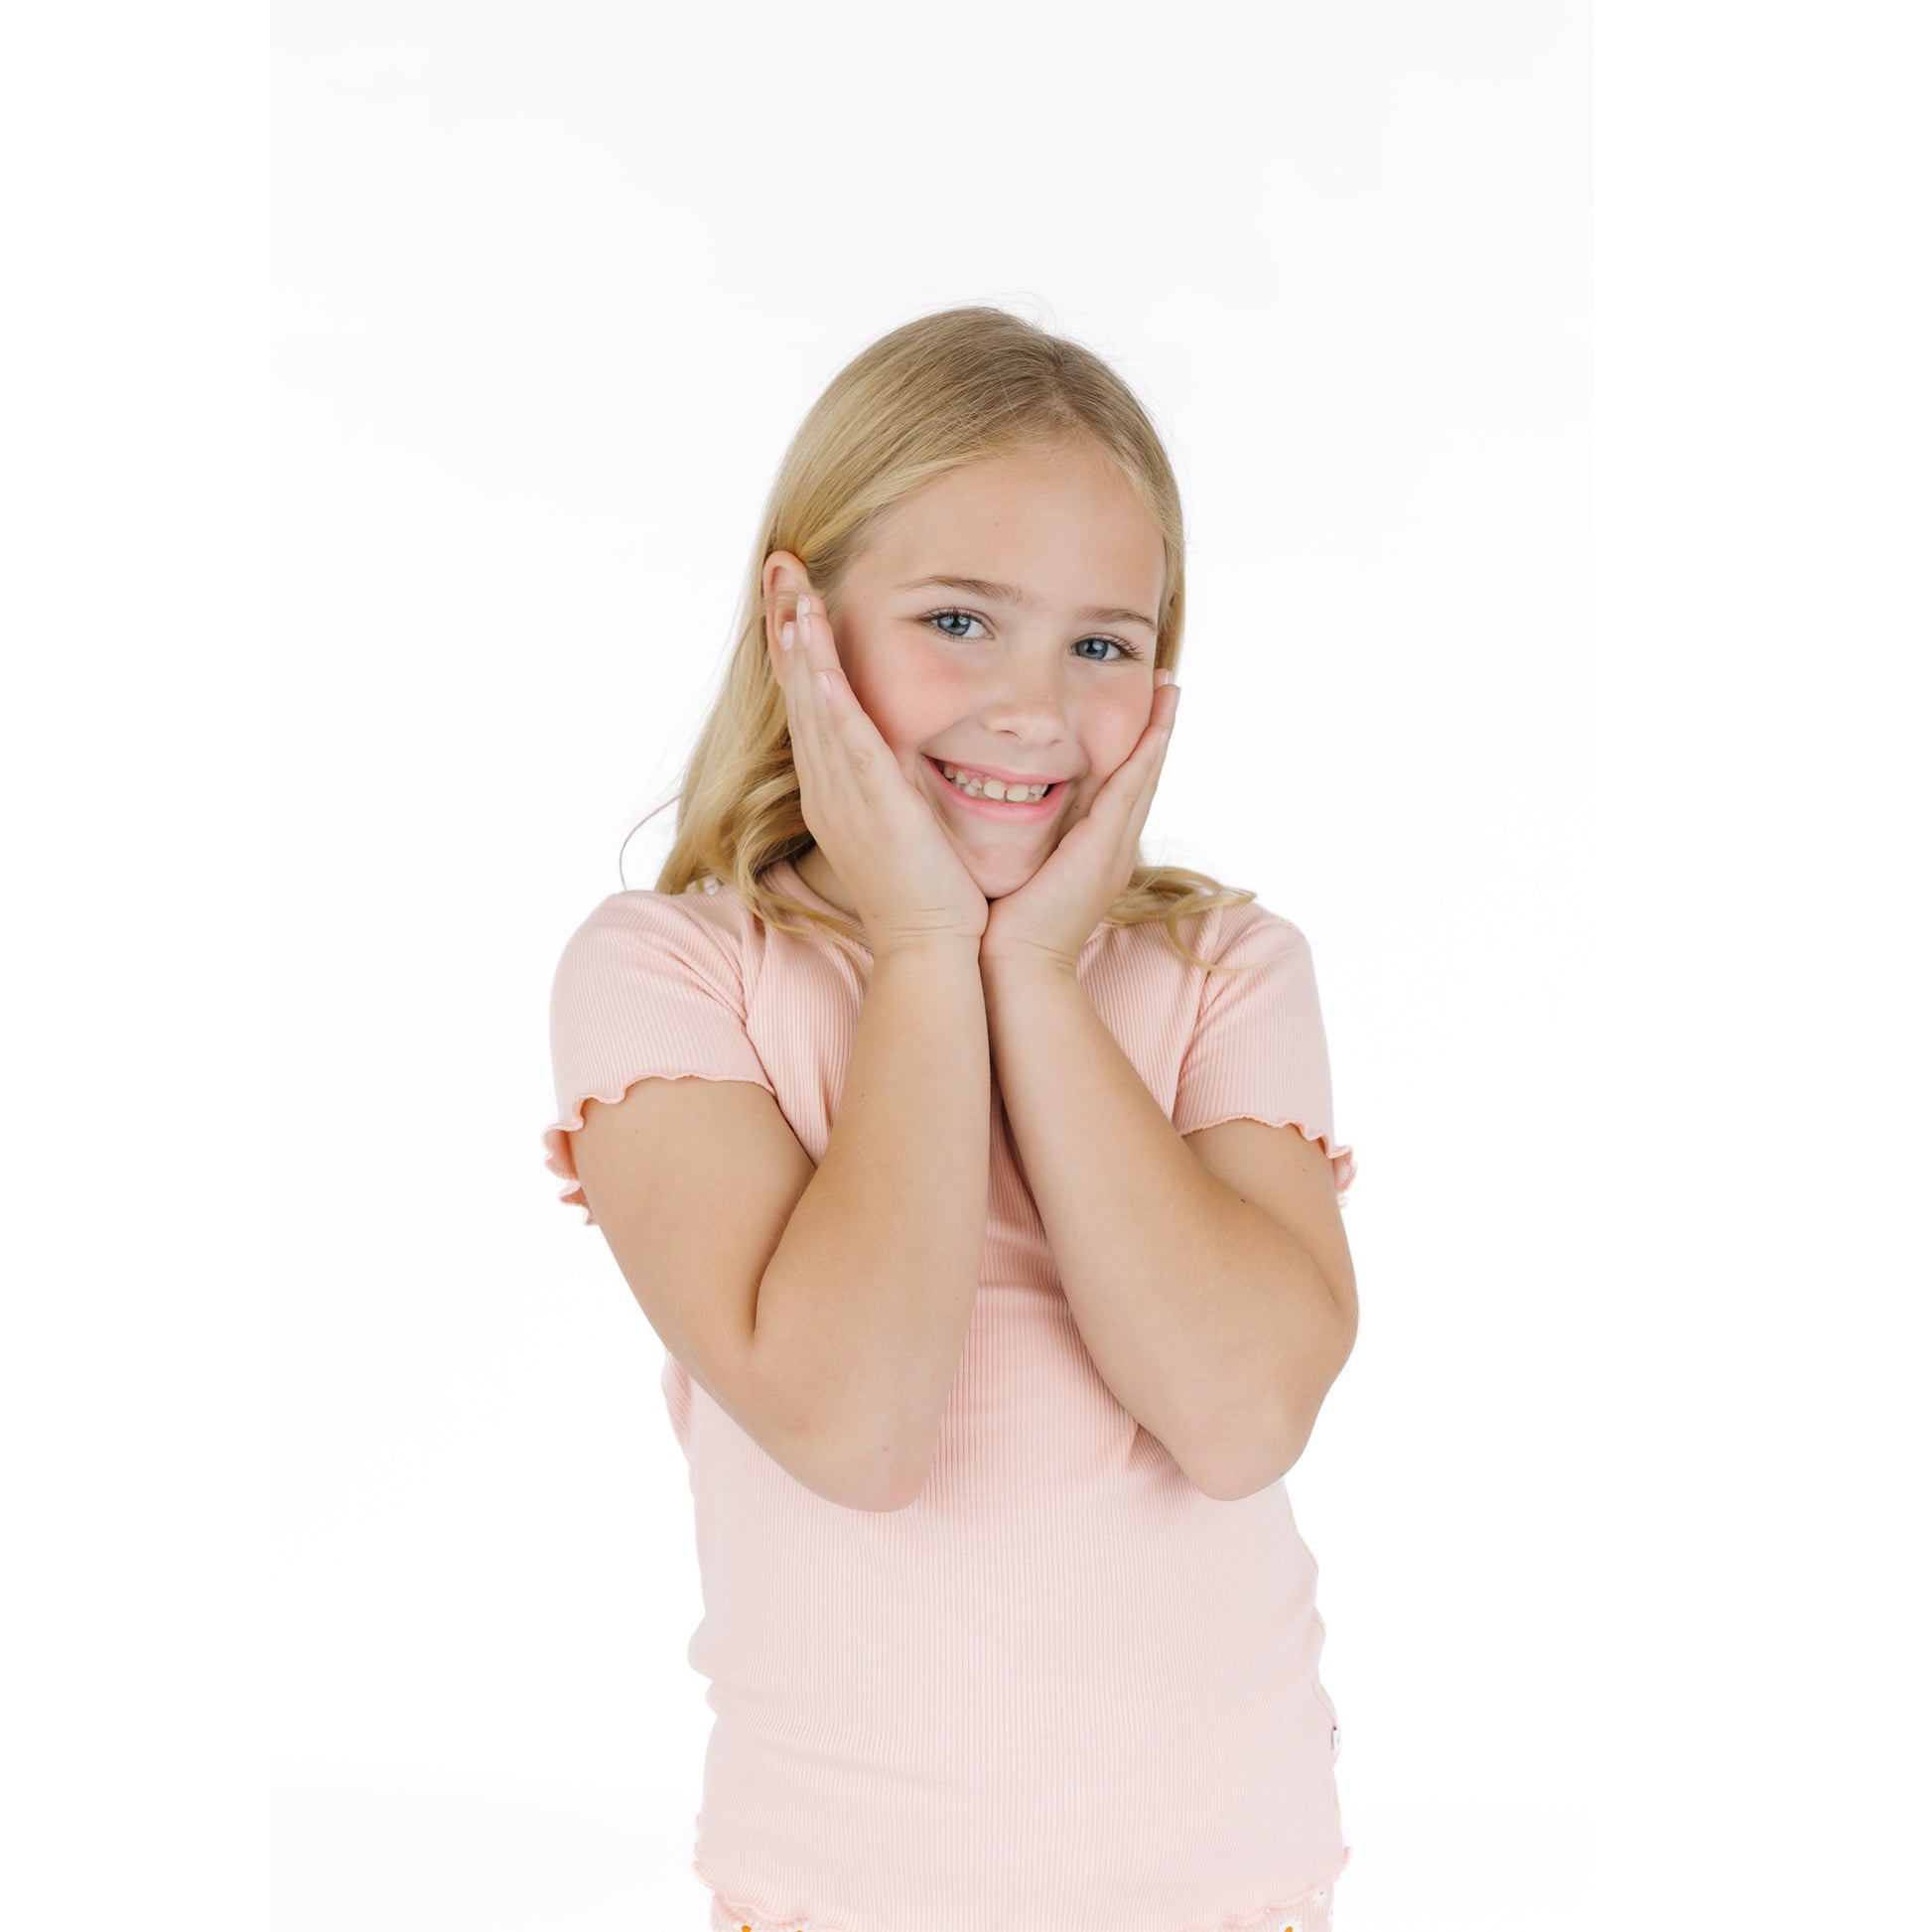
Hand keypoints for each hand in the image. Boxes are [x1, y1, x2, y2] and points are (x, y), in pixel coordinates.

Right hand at [772, 586, 988, 953]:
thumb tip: (911, 756)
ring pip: (812, 703)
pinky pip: (840, 733)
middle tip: (779, 565)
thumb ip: (902, 787)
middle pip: (798, 692)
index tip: (794, 597)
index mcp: (835, 793)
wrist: (932, 952)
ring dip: (798, 641)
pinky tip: (815, 648)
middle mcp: (826, 789)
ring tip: (790, 584)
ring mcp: (841, 795)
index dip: (798, 650)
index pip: (812, 705)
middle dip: (786, 625)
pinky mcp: (868, 803)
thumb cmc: (933, 898)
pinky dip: (826, 686)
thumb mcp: (909, 828)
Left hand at [979, 673, 1181, 975]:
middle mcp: (1112, 848)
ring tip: (1171, 687)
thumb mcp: (1013, 869)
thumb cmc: (1000, 928)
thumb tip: (985, 804)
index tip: (1139, 707)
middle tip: (1169, 683)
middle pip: (1142, 775)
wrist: (1012, 969)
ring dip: (1160, 729)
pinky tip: (1156, 723)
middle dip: (1157, 728)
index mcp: (1093, 853)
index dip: (1132, 746)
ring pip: (1144, 776)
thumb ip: (1013, 839)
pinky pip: (1130, 791)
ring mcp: (1113, 849)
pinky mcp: (1103, 850)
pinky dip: (1146, 754)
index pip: (1118, 787)